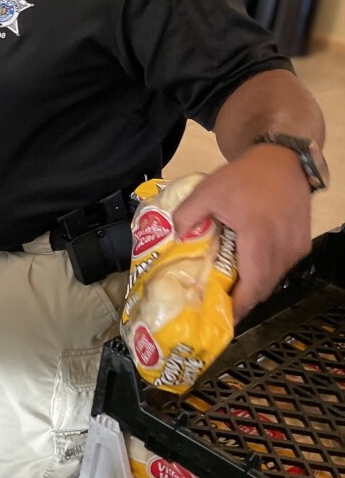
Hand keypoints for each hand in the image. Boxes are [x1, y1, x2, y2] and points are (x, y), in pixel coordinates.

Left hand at [172, 145, 313, 319]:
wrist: (282, 160)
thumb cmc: (245, 176)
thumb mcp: (207, 191)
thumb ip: (187, 215)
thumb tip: (176, 238)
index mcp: (260, 238)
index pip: (252, 286)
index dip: (236, 307)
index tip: (219, 318)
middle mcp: (283, 247)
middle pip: (263, 288)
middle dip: (240, 300)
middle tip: (216, 305)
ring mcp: (296, 247)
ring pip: (273, 279)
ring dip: (252, 286)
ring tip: (227, 289)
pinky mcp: (301, 243)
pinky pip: (281, 267)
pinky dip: (263, 273)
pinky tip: (245, 270)